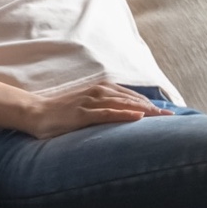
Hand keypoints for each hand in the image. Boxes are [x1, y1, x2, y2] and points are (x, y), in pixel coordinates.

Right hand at [20, 81, 171, 139]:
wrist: (34, 113)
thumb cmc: (59, 113)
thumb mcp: (83, 108)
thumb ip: (100, 109)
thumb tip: (117, 117)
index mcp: (99, 90)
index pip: (130, 96)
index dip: (149, 103)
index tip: (165, 112)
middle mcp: (97, 92)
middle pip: (131, 99)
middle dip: (153, 107)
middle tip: (172, 116)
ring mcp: (89, 102)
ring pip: (123, 104)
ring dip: (144, 110)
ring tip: (162, 116)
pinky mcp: (82, 114)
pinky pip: (107, 113)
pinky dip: (124, 114)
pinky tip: (138, 117)